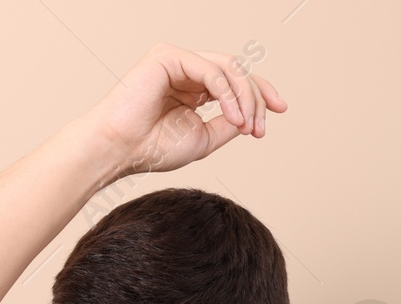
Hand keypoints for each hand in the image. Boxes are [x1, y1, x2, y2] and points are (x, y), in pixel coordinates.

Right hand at [83, 42, 286, 178]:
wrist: (121, 150)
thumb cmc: (152, 149)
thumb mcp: (204, 139)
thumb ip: (229, 124)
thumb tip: (253, 115)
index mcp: (194, 89)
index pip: (235, 82)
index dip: (260, 94)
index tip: (280, 111)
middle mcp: (186, 71)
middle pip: (237, 72)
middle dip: (256, 97)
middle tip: (260, 127)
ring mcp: (177, 60)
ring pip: (228, 68)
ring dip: (244, 97)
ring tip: (247, 125)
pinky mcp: (168, 56)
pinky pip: (210, 70)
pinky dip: (227, 93)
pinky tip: (233, 116)